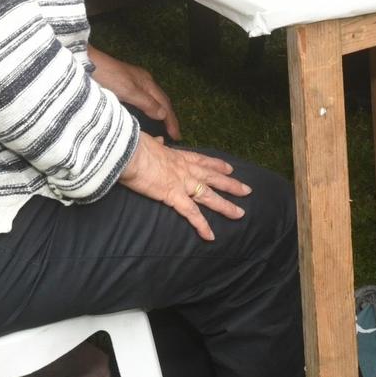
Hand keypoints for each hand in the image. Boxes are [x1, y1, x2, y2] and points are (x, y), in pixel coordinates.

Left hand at [89, 48, 179, 138]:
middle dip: (168, 118)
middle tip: (174, 135)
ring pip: (152, 101)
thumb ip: (146, 102)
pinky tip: (144, 117)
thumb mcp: (128, 91)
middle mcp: (143, 82)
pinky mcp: (123, 86)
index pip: (165, 104)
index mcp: (147, 82)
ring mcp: (133, 83)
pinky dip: (148, 111)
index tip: (177, 137)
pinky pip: (142, 101)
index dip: (172, 120)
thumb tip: (163, 115)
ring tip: (162, 129)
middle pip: (161, 101)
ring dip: (159, 114)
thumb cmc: (108, 76)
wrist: (86, 63)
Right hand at [118, 134, 250, 241]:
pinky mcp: (174, 195)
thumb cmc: (135, 144)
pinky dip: (201, 226)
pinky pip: (191, 213)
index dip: (217, 165)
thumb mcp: (149, 142)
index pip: (203, 161)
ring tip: (240, 214)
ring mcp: (182, 182)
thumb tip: (157, 140)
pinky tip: (211, 236)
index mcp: (178, 156)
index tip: (230, 168)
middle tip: (247, 190)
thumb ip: (156, 143)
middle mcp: (185, 169)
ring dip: (226, 206)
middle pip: (213, 178)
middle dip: (231, 184)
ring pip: (209, 196)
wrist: (128, 151)